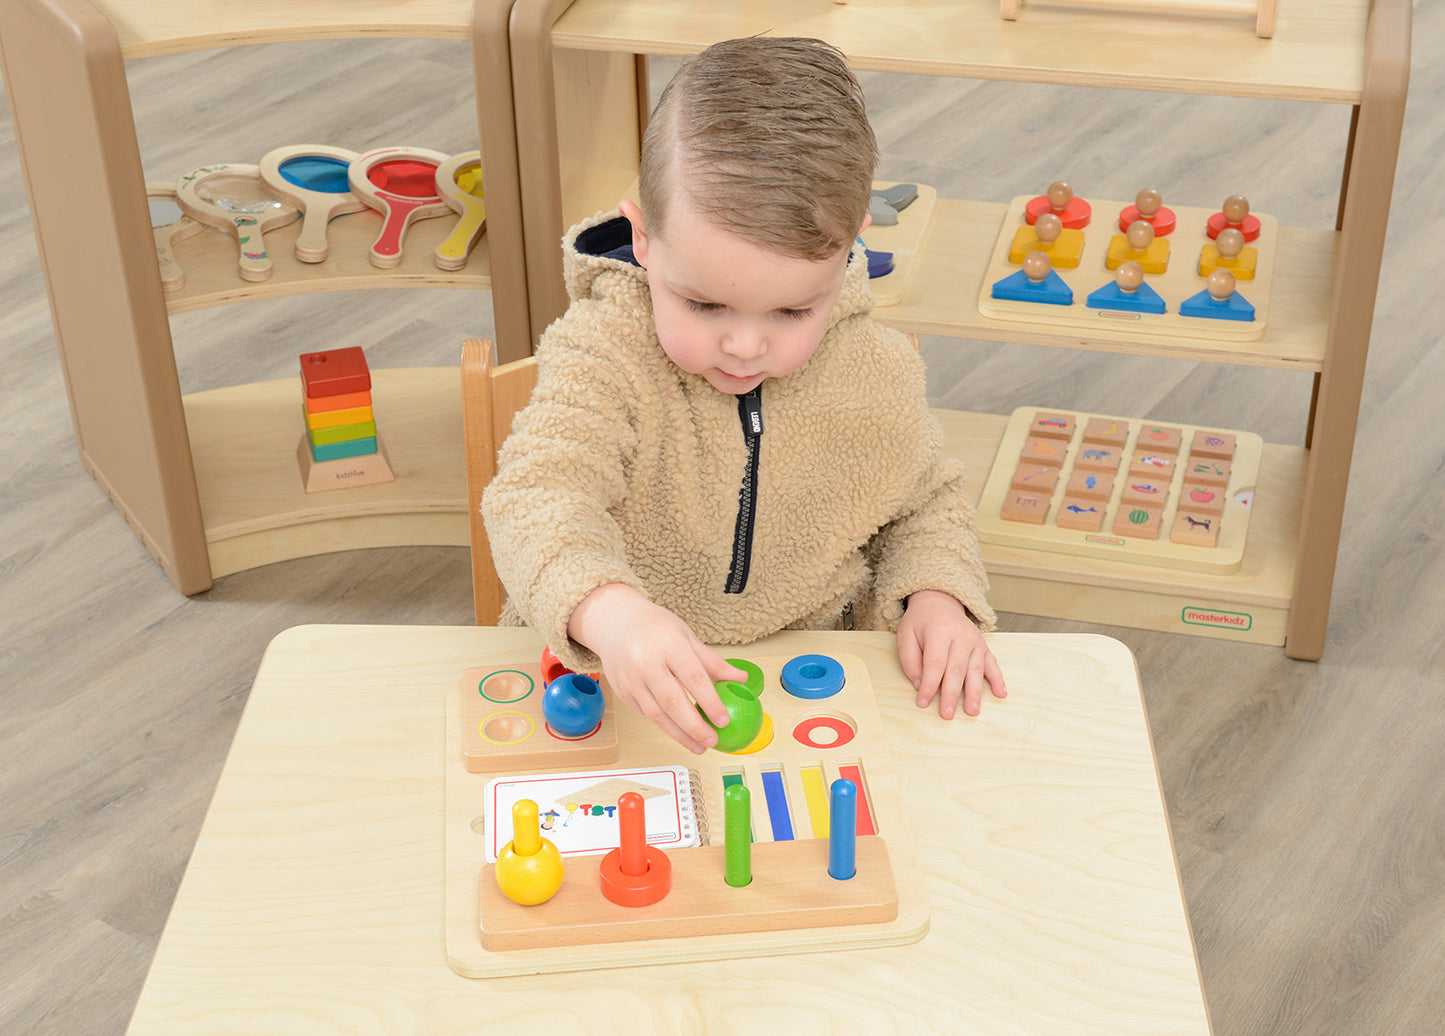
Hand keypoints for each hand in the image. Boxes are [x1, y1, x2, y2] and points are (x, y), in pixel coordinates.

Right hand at [568, 583, 745, 752]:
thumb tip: (741, 679)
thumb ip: (712, 662)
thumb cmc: (654, 627)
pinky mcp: (623, 692)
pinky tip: (679, 732)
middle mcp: (647, 663)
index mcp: (669, 645)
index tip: (724, 720)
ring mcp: (632, 680)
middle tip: (712, 741)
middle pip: (673, 702)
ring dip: (680, 735)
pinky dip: (665, 726)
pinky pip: (646, 714)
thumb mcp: (687, 636)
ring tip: (699, 746)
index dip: (710, 702)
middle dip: (695, 727)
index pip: (694, 678)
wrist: (615, 622)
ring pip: (657, 715)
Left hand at [897, 589, 1006, 718]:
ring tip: (972, 711)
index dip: (929, 685)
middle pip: (956, 669)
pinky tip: (1001, 693)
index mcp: (938, 632)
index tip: (923, 702)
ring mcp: (975, 641)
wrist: (939, 603)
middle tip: (947, 713)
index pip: (935, 663)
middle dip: (951, 693)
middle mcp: (960, 636)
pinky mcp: (983, 646)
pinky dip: (998, 679)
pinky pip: (992, 663)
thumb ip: (910, 660)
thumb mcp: (906, 636)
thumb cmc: (920, 623)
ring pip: (975, 670)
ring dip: (975, 692)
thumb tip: (920, 685)